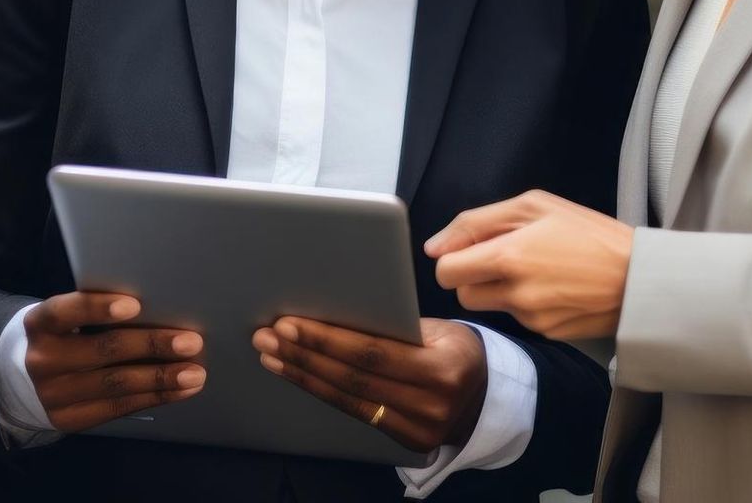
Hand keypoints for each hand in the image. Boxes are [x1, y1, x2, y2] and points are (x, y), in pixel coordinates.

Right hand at [23, 292, 206, 431]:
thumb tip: (159, 310)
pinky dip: (153, 397)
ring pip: (115, 385)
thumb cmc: (62, 335)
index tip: (135, 305)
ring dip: (161, 378)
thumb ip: (97, 313)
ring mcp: (53, 394)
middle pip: (103, 350)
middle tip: (191, 342)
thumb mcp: (66, 318)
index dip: (99, 308)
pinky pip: (117, 408)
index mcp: (40, 323)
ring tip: (195, 373)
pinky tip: (178, 390)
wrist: (22, 380)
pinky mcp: (69, 419)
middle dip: (151, 345)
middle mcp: (42, 359)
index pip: (66, 312)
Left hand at [251, 317, 486, 453]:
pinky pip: (355, 413)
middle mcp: (432, 403)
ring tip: (271, 355)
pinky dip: (322, 391)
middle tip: (267, 337)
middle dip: (304, 355)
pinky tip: (298, 375)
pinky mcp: (404, 442)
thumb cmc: (455, 350)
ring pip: (349, 399)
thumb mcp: (439, 329)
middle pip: (353, 378)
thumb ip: (396, 326)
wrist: (484, 397)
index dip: (327, 339)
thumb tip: (336, 310)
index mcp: (444, 366)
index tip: (289, 324)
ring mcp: (418, 429)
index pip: (373, 352)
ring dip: (304, 375)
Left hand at [427, 190, 633, 338]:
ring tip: (537, 268)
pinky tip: (554, 286)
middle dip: (473, 277)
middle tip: (503, 257)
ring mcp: (530, 318)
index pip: (445, 272)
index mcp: (508, 256)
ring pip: (490, 306)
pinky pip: (519, 317)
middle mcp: (515, 293)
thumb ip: (476, 222)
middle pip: (462, 294)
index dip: (453, 258)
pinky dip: (526, 303)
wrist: (641, 277)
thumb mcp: (536, 205)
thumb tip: (434, 247)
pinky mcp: (547, 334)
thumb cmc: (590, 232)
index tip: (471, 250)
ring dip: (500, 289)